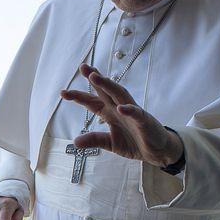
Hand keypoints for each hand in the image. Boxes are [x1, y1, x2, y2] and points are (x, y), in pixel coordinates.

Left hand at [60, 67, 182, 166]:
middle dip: (94, 78)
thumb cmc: (134, 142)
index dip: (79, 96)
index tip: (63, 92)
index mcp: (110, 112)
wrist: (156, 152)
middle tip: (83, 67)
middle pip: (105, 90)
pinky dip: (129, 110)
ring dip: (108, 85)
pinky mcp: (144, 121)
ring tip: (95, 77)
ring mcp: (132, 112)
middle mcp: (119, 108)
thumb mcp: (110, 143)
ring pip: (120, 94)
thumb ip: (94, 140)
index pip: (92, 101)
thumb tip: (75, 142)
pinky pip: (136, 113)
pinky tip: (121, 107)